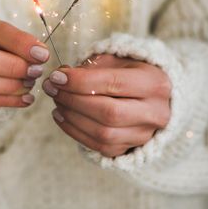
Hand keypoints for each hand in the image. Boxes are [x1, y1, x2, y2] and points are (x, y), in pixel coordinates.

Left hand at [42, 54, 170, 157]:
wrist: (153, 97)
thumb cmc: (130, 73)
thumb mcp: (116, 60)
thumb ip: (92, 67)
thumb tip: (61, 77)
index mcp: (154, 83)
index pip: (113, 84)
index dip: (80, 81)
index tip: (57, 76)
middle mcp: (155, 112)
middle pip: (108, 112)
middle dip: (73, 100)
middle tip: (52, 88)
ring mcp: (145, 134)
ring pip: (103, 134)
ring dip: (71, 117)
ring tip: (56, 101)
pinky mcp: (130, 148)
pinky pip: (99, 146)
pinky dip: (74, 131)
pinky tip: (61, 116)